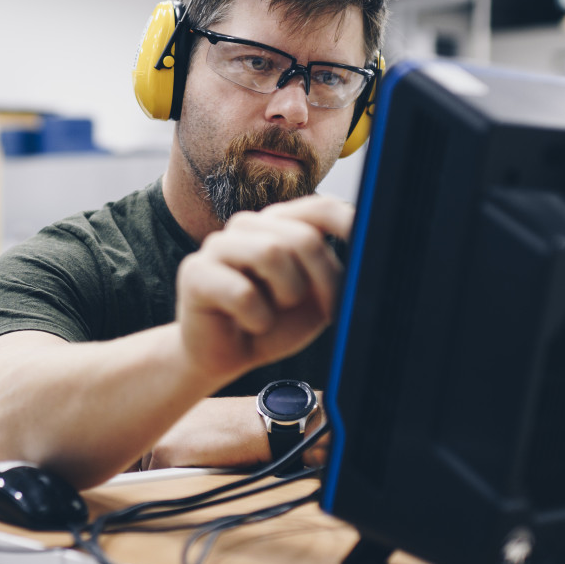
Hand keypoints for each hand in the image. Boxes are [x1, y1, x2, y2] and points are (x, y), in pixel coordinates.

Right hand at [174, 195, 352, 382]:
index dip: (347, 223)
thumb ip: (336, 276)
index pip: (319, 207)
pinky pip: (243, 292)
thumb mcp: (315, 301)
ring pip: (271, 253)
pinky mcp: (195, 271)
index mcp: (278, 225)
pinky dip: (257, 319)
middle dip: (323, 280)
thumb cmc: (271, 323)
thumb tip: (366, 261)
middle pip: (302, 237)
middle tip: (327, 310)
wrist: (225, 356)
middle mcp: (248, 226)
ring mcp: (218, 245)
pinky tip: (249, 324)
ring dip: (286, 295)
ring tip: (274, 312)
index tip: (370, 245)